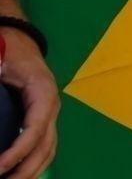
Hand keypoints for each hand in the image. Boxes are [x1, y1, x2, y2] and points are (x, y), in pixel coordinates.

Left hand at [0, 27, 58, 177]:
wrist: (20, 43)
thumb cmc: (9, 52)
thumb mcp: (1, 61)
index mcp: (43, 91)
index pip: (35, 128)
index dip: (19, 152)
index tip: (0, 167)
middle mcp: (51, 105)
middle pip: (46, 145)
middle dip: (26, 169)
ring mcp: (50, 114)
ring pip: (48, 150)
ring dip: (32, 171)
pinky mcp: (42, 119)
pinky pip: (44, 147)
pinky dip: (34, 165)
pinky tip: (18, 174)